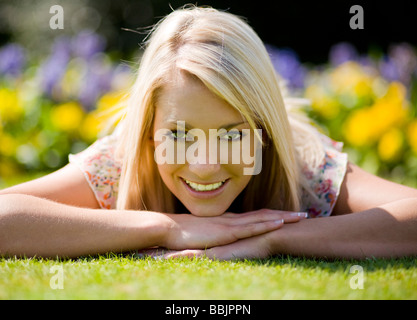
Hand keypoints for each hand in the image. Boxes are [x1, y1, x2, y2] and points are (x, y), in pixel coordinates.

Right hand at [156, 209, 307, 255]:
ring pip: (262, 219)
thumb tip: (222, 239)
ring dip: (283, 217)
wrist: (170, 229)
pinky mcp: (227, 232)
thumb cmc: (184, 233)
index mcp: (229, 220)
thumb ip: (216, 235)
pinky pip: (251, 228)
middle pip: (265, 214)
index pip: (257, 216)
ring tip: (301, 217)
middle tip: (305, 213)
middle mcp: (234, 219)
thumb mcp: (205, 234)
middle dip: (286, 214)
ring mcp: (231, 224)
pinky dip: (267, 224)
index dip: (274, 215)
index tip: (289, 215)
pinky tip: (280, 223)